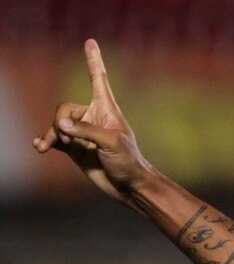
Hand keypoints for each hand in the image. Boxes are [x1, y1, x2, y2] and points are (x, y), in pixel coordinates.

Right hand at [32, 39, 151, 203]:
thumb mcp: (111, 143)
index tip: (90, 42)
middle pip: (65, 108)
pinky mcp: (75, 148)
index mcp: (107, 110)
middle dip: (60, 122)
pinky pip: (54, 139)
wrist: (129, 187)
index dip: (94, 61)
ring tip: (48, 146)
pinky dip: (45, 141)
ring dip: (51, 135)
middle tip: (68, 139)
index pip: (98, 80)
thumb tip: (61, 125)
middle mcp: (93, 118)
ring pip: (57, 125)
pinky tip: (39, 147)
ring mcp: (82, 133)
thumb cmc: (129, 162)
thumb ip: (85, 131)